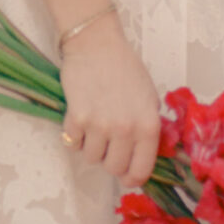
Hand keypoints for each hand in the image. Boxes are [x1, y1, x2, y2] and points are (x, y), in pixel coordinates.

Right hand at [59, 15, 160, 187]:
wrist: (96, 45)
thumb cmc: (125, 68)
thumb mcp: (149, 97)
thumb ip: (148, 127)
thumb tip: (144, 155)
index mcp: (148, 125)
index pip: (141, 170)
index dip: (132, 178)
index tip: (126, 176)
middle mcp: (126, 129)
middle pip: (114, 168)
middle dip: (110, 160)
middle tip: (108, 142)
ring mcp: (101, 126)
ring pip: (92, 158)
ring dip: (91, 146)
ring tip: (94, 124)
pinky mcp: (77, 120)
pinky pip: (74, 144)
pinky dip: (75, 135)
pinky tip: (80, 116)